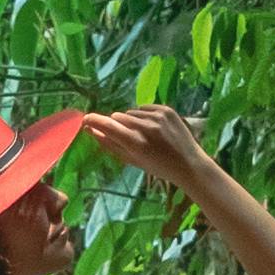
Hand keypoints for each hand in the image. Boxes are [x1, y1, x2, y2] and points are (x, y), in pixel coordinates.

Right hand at [82, 103, 220, 198]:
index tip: (86, 119)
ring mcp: (157, 116)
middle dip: (116, 125)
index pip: (108, 125)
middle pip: (117, 117)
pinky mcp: (166, 110)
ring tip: (145, 136)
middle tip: (127, 138)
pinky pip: (144, 108)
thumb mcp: (131, 160)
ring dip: (132, 121)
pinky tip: (154, 129)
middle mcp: (146, 127)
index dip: (94, 120)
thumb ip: (109, 144)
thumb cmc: (157, 167)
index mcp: (136, 143)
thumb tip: (89, 130)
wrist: (189, 164)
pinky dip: (144, 116)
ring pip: (131, 113)